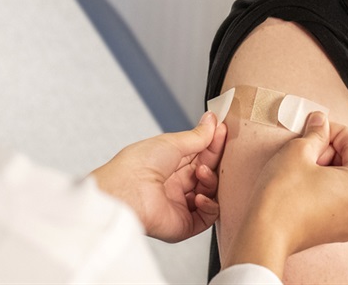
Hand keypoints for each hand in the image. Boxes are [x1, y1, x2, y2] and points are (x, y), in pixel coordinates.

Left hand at [90, 111, 227, 242]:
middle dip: (214, 160)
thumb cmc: (137, 165)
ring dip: (211, 181)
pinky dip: (209, 205)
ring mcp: (179, 205)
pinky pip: (207, 217)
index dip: (212, 143)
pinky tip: (200, 196)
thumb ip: (197, 136)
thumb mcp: (171, 142)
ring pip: (210, 193)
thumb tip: (211, 122)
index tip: (222, 130)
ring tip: (202, 172)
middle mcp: (174, 185)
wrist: (125, 191)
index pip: (199, 154)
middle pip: (207, 173)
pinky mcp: (184, 224)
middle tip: (221, 148)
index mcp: (168, 164)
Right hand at [222, 112, 347, 277]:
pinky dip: (329, 187)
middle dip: (334, 150)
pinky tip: (307, 182)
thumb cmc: (283, 197)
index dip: (334, 131)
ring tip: (306, 163)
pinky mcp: (338, 231)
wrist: (266, 234)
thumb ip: (316, 132)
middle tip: (309, 144)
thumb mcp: (298, 151)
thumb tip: (321, 121)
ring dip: (331, 168)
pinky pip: (341, 201)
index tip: (318, 125)